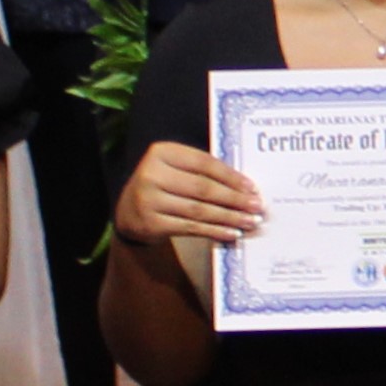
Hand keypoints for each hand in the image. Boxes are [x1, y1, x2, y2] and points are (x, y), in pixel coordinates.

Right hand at [113, 142, 264, 245]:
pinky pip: (190, 227)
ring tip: (249, 222)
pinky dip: (214, 231)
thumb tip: (245, 187)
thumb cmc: (163, 186)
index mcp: (162, 152)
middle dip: (234, 199)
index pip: (204, 163)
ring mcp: (149, 199)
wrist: (128, 212)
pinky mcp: (150, 223)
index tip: (252, 188)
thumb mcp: (176, 169)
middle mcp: (152, 173)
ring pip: (199, 210)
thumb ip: (202, 172)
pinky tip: (231, 233)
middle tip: (257, 207)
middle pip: (203, 187)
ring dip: (228, 217)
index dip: (231, 176)